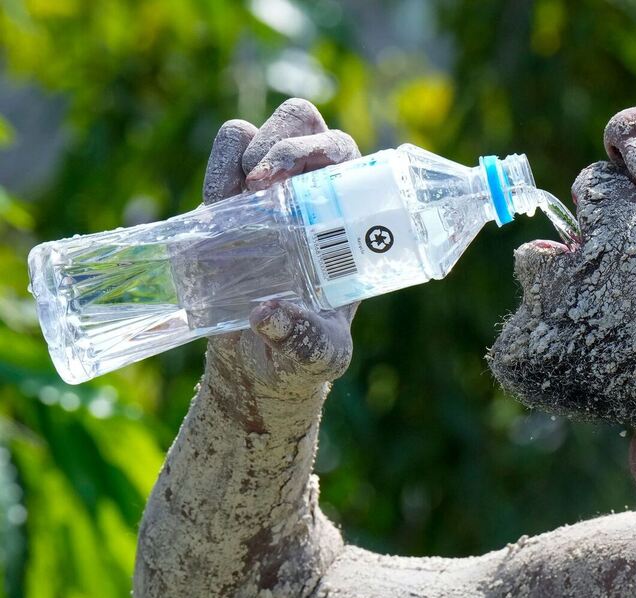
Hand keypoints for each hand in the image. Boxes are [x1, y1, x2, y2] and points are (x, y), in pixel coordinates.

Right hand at [202, 98, 360, 398]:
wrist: (259, 365)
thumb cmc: (303, 354)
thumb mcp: (316, 356)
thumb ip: (304, 342)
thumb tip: (268, 314)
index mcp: (349, 221)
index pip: (347, 156)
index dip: (320, 152)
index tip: (286, 182)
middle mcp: (313, 193)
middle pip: (304, 124)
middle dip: (282, 143)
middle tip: (261, 186)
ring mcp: (268, 191)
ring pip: (260, 131)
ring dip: (247, 152)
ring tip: (237, 201)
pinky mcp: (228, 198)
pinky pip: (225, 150)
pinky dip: (218, 163)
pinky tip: (216, 204)